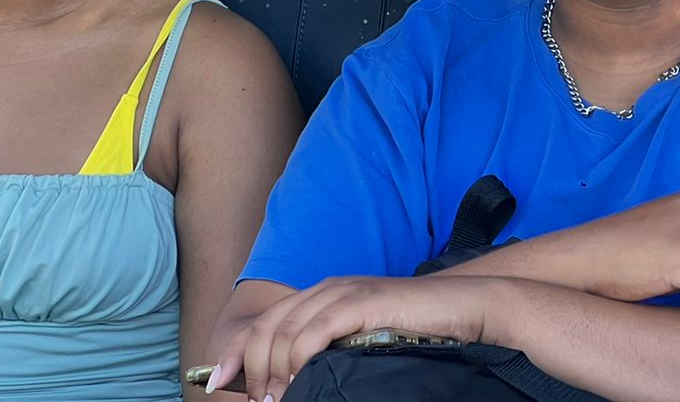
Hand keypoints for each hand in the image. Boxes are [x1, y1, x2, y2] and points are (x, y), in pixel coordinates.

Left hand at [212, 275, 492, 401]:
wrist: (463, 309)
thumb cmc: (415, 332)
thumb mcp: (361, 344)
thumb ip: (327, 356)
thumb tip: (291, 390)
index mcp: (322, 296)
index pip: (264, 323)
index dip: (236, 354)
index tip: (217, 384)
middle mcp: (327, 289)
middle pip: (266, 329)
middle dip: (253, 372)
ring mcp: (345, 293)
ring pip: (285, 333)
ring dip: (275, 374)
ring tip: (283, 400)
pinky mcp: (363, 302)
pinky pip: (315, 331)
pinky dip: (299, 360)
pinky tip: (301, 381)